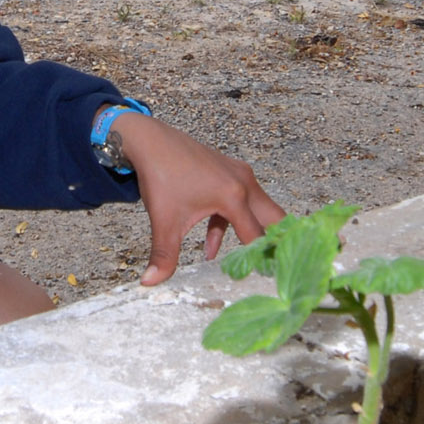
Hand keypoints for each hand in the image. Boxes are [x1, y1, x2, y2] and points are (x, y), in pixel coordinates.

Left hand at [108, 114, 282, 283]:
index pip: (257, 236)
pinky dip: (229, 224)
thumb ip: (164, 256)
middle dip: (273, 242)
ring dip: (250, 234)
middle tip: (273, 267)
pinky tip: (210, 248)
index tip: (268, 278)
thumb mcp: (164, 221)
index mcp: (234, 196)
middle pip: (273, 217)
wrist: (149, 140)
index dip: (263, 259)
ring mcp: (238, 174)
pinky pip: (238, 203)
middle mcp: (243, 183)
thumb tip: (151, 283)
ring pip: (256, 209)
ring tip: (246, 261)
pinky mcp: (228, 172)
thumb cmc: (160, 174)